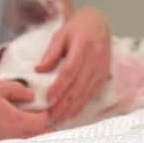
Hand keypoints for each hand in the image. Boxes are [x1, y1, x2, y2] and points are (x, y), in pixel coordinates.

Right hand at [0, 77, 49, 142]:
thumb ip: (18, 90)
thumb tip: (31, 95)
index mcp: (17, 123)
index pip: (44, 123)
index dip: (49, 113)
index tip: (49, 106)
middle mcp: (12, 139)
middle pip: (36, 136)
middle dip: (42, 126)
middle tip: (41, 113)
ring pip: (22, 142)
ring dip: (27, 132)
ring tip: (25, 118)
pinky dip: (12, 136)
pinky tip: (6, 124)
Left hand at [35, 7, 111, 122]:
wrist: (99, 24)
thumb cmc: (77, 28)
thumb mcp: (61, 34)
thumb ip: (51, 52)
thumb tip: (39, 69)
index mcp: (83, 45)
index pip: (70, 71)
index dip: (60, 86)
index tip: (49, 98)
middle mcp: (95, 59)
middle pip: (78, 86)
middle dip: (64, 103)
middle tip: (52, 116)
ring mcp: (101, 69)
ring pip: (86, 93)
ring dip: (72, 108)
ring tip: (60, 118)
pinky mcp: (104, 76)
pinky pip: (92, 94)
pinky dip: (81, 105)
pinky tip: (72, 113)